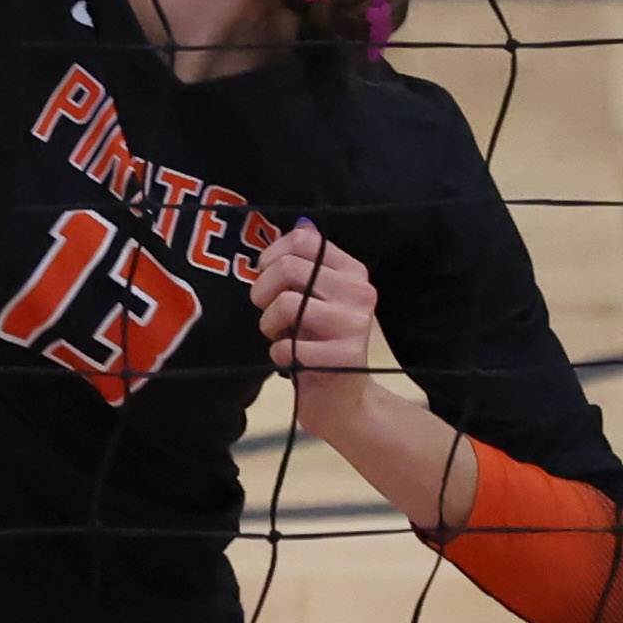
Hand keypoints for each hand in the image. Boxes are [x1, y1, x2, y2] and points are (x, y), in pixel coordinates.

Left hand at [251, 221, 375, 431]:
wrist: (343, 401)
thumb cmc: (319, 344)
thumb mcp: (314, 298)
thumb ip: (305, 264)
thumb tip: (301, 221)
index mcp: (352, 270)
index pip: (303, 239)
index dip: (271, 255)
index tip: (265, 276)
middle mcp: (360, 290)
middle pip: (287, 268)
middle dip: (262, 292)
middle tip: (267, 313)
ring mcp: (355, 323)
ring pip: (285, 303)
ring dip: (269, 325)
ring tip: (279, 338)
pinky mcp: (345, 356)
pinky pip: (289, 345)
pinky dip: (279, 354)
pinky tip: (291, 361)